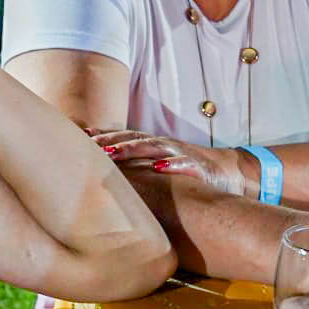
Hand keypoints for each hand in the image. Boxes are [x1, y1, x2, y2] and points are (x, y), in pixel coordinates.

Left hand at [89, 129, 249, 196]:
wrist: (228, 172)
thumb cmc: (186, 171)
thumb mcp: (159, 167)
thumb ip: (137, 166)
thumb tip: (106, 173)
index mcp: (152, 147)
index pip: (124, 137)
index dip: (103, 135)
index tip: (80, 135)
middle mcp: (164, 146)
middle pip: (133, 139)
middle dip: (110, 140)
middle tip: (89, 145)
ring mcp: (181, 154)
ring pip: (153, 148)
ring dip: (131, 149)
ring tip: (112, 153)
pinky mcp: (199, 168)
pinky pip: (185, 164)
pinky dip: (172, 165)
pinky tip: (158, 168)